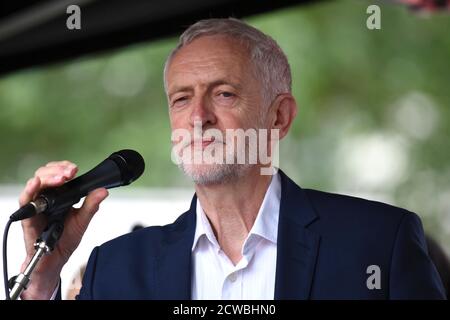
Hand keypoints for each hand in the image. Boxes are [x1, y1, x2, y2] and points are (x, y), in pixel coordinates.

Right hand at [18, 161, 108, 298]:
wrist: (54, 259)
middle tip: (70, 172)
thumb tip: (103, 191)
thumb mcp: (82, 221)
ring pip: (36, 182)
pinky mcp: (28, 216)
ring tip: (60, 177)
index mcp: (60, 196)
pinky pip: (25, 200)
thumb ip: (91, 205)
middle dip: (58, 169)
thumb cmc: (65, 240)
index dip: (65, 167)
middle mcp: (47, 197)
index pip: (59, 173)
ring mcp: (37, 205)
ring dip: (48, 176)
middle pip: (46, 174)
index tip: (75, 169)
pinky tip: (36, 184)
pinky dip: (29, 190)